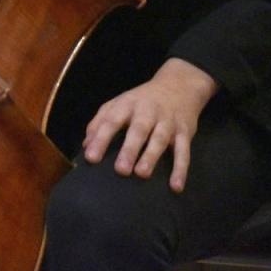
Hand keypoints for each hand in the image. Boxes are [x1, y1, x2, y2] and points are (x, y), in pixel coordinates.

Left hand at [82, 57, 218, 192]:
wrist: (178, 85)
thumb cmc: (141, 100)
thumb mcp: (118, 104)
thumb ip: (100, 122)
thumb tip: (86, 146)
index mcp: (126, 105)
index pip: (111, 121)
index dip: (100, 139)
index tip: (91, 158)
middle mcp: (147, 112)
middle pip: (138, 130)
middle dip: (129, 150)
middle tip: (120, 170)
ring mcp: (167, 122)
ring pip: (160, 140)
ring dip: (151, 157)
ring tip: (142, 174)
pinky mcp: (185, 132)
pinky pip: (184, 151)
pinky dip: (181, 169)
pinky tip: (176, 186)